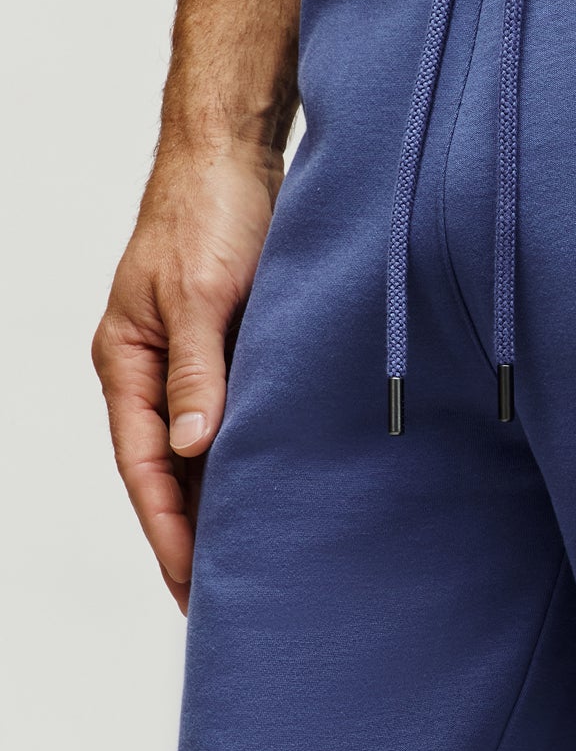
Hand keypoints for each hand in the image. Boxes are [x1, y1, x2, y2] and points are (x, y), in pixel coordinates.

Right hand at [92, 142, 281, 612]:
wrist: (234, 150)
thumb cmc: (209, 213)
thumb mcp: (200, 296)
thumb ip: (196, 374)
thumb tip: (191, 452)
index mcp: (126, 365)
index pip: (143, 471)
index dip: (167, 532)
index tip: (191, 589)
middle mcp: (152, 370)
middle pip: (167, 472)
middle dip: (190, 534)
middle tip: (223, 600)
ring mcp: (189, 359)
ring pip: (200, 450)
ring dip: (221, 500)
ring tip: (251, 561)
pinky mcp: (228, 345)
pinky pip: (233, 417)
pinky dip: (247, 456)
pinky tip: (274, 489)